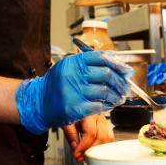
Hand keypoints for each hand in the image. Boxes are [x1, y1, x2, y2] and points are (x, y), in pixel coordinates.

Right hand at [16, 50, 133, 133]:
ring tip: (118, 98)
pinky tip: (108, 106)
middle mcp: (73, 75)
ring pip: (105, 91)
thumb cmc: (56, 85)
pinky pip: (99, 106)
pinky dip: (107, 106)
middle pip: (106, 74)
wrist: (38, 102)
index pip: (101, 58)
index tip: (126, 70)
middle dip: (120, 82)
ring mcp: (74, 92)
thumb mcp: (69, 67)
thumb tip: (113, 59)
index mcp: (73, 62)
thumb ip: (89, 62)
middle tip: (124, 87)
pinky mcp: (75, 108)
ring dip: (115, 96)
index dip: (117, 64)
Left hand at [63, 115, 114, 162]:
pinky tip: (95, 149)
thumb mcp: (67, 121)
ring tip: (88, 154)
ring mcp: (104, 120)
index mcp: (89, 113)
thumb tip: (75, 147)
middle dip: (90, 150)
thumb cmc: (71, 111)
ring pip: (108, 138)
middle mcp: (99, 116)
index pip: (90, 133)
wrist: (74, 103)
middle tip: (81, 157)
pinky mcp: (106, 125)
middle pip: (100, 137)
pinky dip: (104, 145)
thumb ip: (71, 134)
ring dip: (98, 149)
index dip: (83, 146)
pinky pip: (110, 137)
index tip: (77, 154)